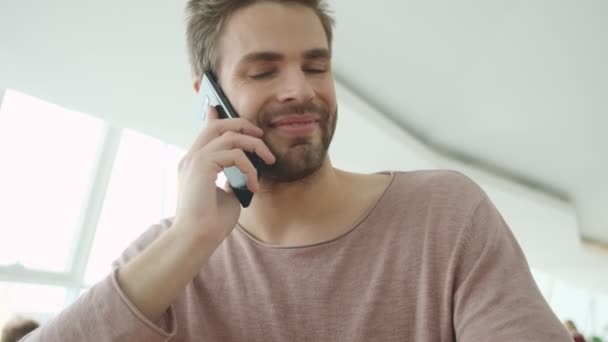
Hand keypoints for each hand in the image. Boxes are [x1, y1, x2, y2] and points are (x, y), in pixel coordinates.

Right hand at [173, 105, 274, 240]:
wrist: (196, 239)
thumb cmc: (211, 224)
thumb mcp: (227, 196)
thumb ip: (233, 179)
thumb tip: (245, 171)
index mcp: (195, 164)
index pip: (206, 131)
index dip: (217, 117)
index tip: (223, 107)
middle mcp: (192, 158)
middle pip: (217, 125)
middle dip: (242, 125)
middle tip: (260, 136)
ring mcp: (195, 160)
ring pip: (228, 135)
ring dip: (253, 145)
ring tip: (268, 160)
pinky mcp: (201, 166)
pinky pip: (233, 154)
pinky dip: (249, 167)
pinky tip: (253, 185)